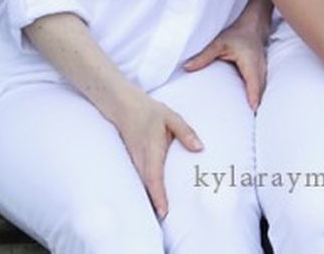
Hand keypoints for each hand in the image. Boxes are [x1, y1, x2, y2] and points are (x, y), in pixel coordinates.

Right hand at [112, 90, 202, 218]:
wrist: (124, 106)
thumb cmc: (150, 112)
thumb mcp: (172, 118)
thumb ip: (186, 133)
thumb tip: (199, 148)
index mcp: (152, 149)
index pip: (154, 176)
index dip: (158, 195)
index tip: (164, 210)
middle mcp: (141, 158)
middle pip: (146, 185)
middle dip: (154, 202)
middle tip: (165, 217)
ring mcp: (135, 160)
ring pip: (142, 183)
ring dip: (150, 196)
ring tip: (161, 211)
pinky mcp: (133, 159)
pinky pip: (139, 177)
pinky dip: (146, 187)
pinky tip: (154, 195)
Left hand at [183, 20, 267, 110]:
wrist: (253, 25)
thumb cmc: (237, 34)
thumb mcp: (218, 44)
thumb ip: (203, 56)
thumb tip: (186, 67)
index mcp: (249, 63)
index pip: (253, 83)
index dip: (254, 97)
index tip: (252, 110)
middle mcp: (259, 68)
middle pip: (260, 91)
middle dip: (256, 106)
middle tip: (249, 122)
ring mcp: (263, 70)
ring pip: (262, 90)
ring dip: (257, 102)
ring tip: (250, 119)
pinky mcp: (261, 72)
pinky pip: (261, 87)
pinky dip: (257, 96)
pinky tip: (251, 106)